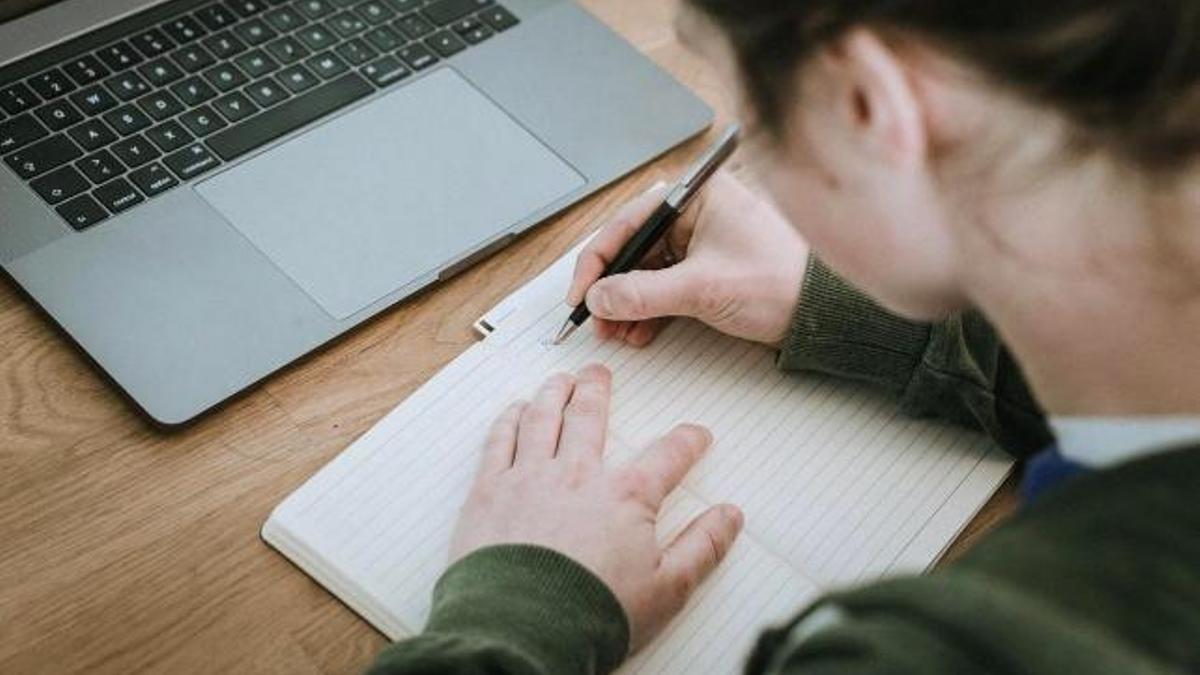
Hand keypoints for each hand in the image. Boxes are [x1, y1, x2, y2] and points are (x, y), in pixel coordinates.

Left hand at [449, 365, 743, 650]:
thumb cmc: (592, 613)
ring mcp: (529, 478)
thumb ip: (702, 546)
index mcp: (625, 496)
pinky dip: (509, 419)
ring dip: (553, 392)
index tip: (696, 434)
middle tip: (599, 373)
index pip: (666, 456)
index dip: (687, 441)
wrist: (523, 629)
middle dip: (597, 389)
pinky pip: (499, 441)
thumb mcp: (667, 588)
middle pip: (590, 417)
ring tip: (558, 379)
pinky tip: (514, 411)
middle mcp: (577, 475)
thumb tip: (730, 516)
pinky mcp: (489, 491)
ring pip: (543, 417)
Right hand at [568, 170, 809, 346]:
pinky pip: (665, 286)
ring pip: (646, 271)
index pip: (627, 223)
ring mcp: (701, 242)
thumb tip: (600, 297)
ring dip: (627, 303)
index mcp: (695, 196)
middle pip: (633, 248)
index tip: (581, 294)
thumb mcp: (701, 288)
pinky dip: (648, 309)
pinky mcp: (707, 269)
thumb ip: (643, 293)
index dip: (597, 261)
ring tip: (617, 331)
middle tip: (596, 318)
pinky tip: (639, 331)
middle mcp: (695, 213)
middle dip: (612, 288)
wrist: (823, 311)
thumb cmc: (780, 281)